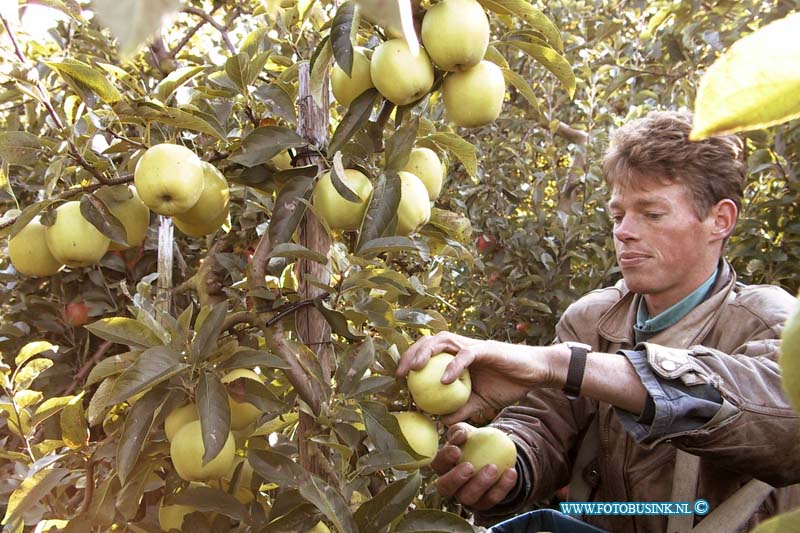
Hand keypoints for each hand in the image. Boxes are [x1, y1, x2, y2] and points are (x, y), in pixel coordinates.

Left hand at [397, 332, 561, 424]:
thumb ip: (461, 409)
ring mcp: (473, 346)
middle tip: (400, 374)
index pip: (429, 352)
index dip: (411, 361)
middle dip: (412, 353)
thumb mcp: (480, 402)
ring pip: (443, 340)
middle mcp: (462, 347)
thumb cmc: (507, 384)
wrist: (534, 374)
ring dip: (426, 353)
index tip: (399, 380)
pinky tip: (445, 381)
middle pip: (430, 341)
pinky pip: (466, 355)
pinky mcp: (487, 349)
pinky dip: (453, 366)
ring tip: (415, 370)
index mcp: (458, 357)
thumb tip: (440, 422)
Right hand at [431, 423, 517, 510]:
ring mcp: (467, 497)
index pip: (437, 465)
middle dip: (456, 478)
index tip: (457, 449)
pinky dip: (503, 486)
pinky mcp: (484, 503)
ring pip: (468, 498)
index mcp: (443, 467)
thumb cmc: (474, 440)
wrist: (495, 453)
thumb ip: (460, 430)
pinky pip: (493, 498)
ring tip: (493, 467)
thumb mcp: (466, 431)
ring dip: (481, 484)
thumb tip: (461, 434)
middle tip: (470, 466)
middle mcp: (451, 486)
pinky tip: (511, 471)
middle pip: (445, 488)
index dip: (444, 459)